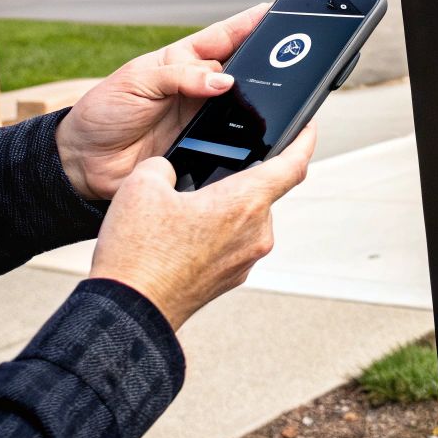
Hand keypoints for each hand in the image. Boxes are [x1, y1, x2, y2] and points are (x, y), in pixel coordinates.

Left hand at [54, 2, 269, 200]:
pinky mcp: (204, 148)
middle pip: (244, 70)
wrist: (84, 161)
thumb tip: (223, 81)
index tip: (278, 10)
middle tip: (292, 54)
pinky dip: (248, 140)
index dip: (251, 23)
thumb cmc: (104, 112)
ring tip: (282, 95)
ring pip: (245, 106)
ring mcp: (204, 118)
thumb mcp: (136, 81)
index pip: (224, 36)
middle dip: (268, 61)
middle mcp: (200, 89)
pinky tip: (260, 136)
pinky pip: (234, 143)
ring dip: (261, 103)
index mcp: (183, 62)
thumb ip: (179, 77)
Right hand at [89, 124, 315, 330]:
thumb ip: (166, 164)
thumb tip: (170, 172)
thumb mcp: (142, 184)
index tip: (308, 127)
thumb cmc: (138, 252)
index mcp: (244, 203)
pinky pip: (231, 243)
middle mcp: (255, 233)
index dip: (304, 140)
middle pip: (261, 192)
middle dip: (235, 180)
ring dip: (222, 208)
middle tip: (204, 174)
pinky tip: (179, 236)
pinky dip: (214, 233)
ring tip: (181, 210)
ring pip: (244, 219)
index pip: (293, 165)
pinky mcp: (230, 279)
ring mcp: (245, 260)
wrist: (128, 310)